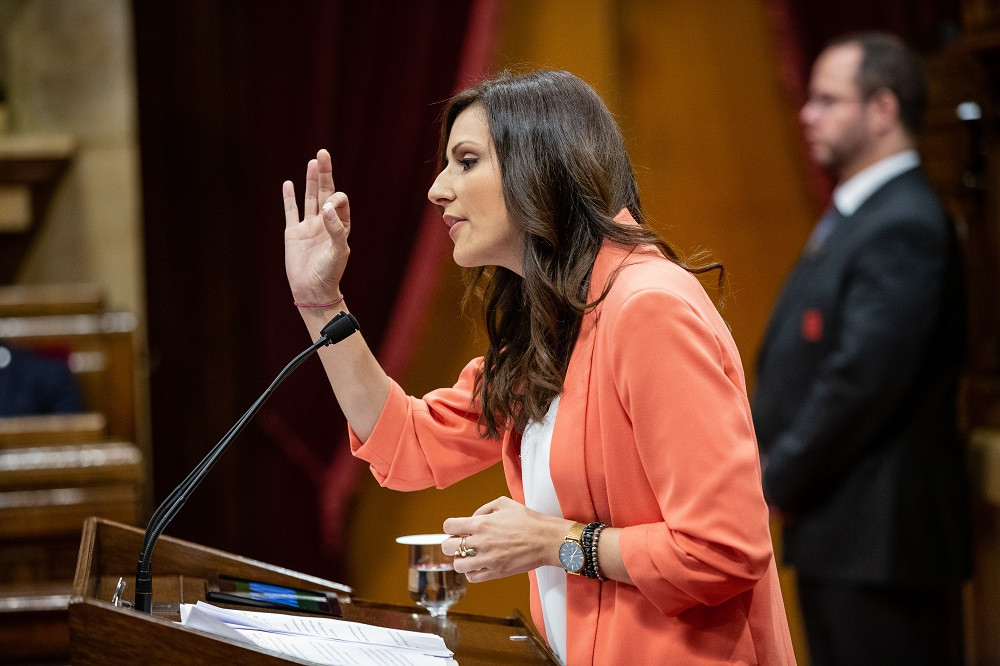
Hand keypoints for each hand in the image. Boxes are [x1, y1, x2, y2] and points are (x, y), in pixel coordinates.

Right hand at [283, 149, 350, 304]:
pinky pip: (291, 211)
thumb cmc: (330, 273)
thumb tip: (327, 208)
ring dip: (311, 181)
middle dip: (324, 174)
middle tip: (323, 153)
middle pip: (324, 192)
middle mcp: (325, 222)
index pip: (339, 201)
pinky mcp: (293, 233)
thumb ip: (335, 229)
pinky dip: (289, 198)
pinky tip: (288, 184)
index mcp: (340, 225)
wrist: (312, 290)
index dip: (334, 199)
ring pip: (309, 198)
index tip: (327, 208)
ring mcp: (308, 226)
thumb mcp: (338, 252)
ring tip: (313, 162)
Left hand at [442, 497, 566, 582]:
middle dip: (451, 544)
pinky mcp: (495, 572)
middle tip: (461, 543)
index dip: (451, 527)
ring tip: (470, 556)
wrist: (545, 539)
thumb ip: (484, 508)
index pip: (449, 526)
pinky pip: (472, 577)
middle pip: (448, 547)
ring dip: (461, 560)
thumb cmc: (528, 520)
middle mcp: (481, 541)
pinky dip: (472, 572)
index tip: (457, 529)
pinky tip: (479, 565)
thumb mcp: (504, 503)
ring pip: (458, 565)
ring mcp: (487, 559)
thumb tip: (472, 518)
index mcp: (481, 523)